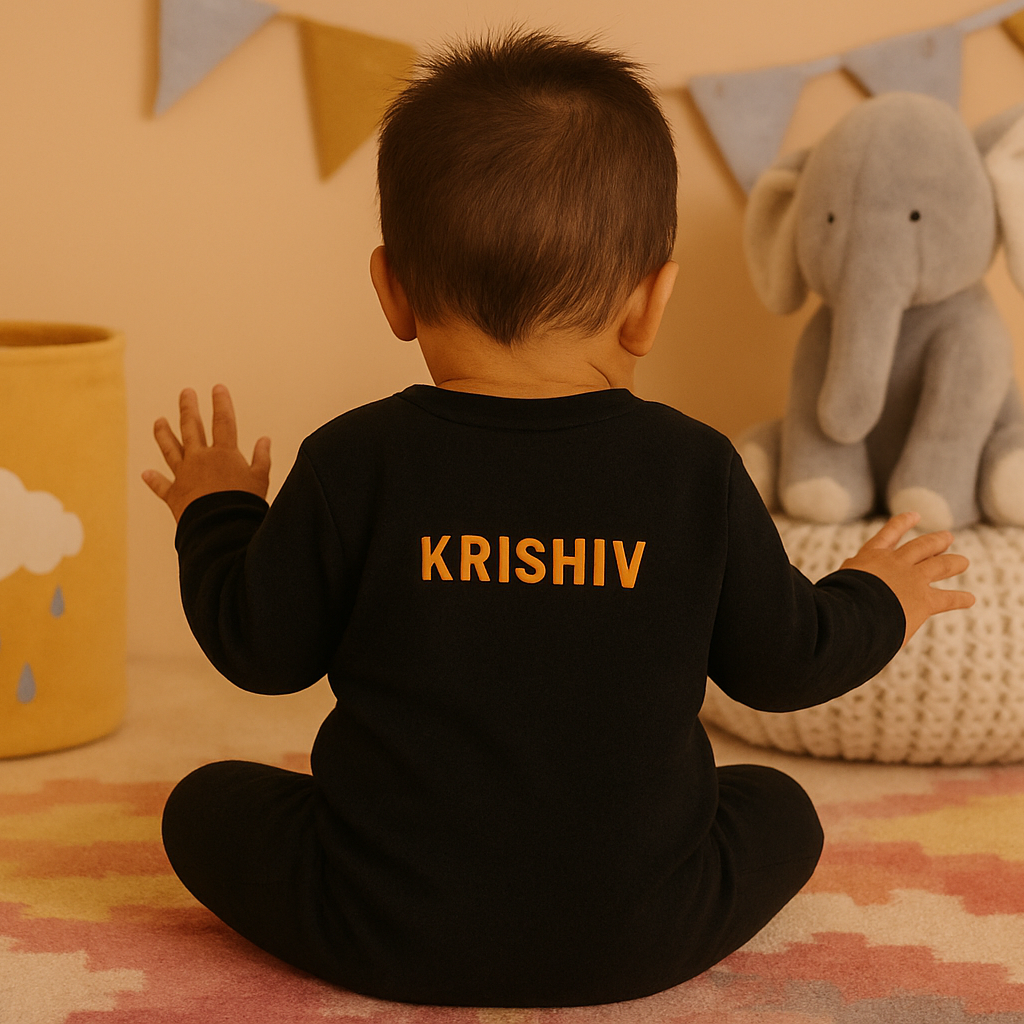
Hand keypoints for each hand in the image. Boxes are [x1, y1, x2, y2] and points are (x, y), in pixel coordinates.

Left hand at [143, 385, 270, 521]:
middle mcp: (200, 459)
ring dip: (164, 434)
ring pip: (171, 449)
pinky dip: (154, 480)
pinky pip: (162, 485)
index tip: (217, 388)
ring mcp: (184, 475)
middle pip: (192, 428)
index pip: (223, 421)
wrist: (222, 526)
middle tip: (186, 393)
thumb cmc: (244, 503)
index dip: (221, 403)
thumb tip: (265, 440)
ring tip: (158, 421)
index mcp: (224, 453)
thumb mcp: (260, 479)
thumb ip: (261, 458)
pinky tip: (145, 473)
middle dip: (189, 408)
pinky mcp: (175, 495)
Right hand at [840, 511, 973, 646]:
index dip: (902, 523)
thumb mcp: (836, 580)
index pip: (887, 535)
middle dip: (935, 541)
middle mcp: (894, 563)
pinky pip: (947, 599)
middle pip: (921, 547)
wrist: (852, 612)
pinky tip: (969, 599)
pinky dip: (959, 599)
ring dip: (953, 562)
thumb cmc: (836, 599)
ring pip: (939, 565)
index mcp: (870, 557)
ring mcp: (912, 579)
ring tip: (963, 562)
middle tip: (947, 537)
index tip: (914, 515)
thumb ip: (849, 573)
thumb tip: (850, 566)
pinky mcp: (924, 600)